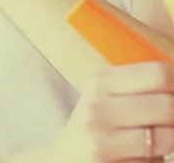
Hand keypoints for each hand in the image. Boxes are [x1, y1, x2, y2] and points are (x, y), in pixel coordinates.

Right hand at [56, 62, 173, 162]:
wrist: (65, 160)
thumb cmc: (97, 125)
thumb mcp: (108, 96)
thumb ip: (142, 88)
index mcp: (101, 81)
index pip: (158, 74)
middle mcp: (98, 109)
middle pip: (166, 105)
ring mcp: (100, 142)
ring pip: (165, 139)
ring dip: (173, 139)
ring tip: (162, 138)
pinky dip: (158, 161)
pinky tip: (145, 157)